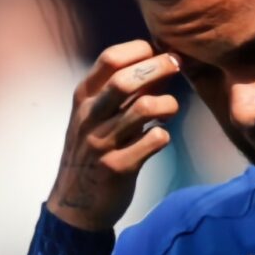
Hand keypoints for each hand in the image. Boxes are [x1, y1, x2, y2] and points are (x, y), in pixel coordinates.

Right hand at [47, 42, 181, 232]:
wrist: (75, 205)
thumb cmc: (90, 154)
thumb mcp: (94, 117)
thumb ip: (121, 93)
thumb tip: (159, 63)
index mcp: (83, 99)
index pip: (110, 59)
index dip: (140, 49)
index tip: (160, 52)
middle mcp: (89, 117)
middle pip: (127, 79)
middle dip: (160, 66)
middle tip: (178, 65)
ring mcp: (102, 143)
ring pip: (145, 108)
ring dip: (167, 104)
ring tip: (169, 110)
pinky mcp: (118, 167)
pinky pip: (153, 140)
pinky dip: (163, 135)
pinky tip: (159, 138)